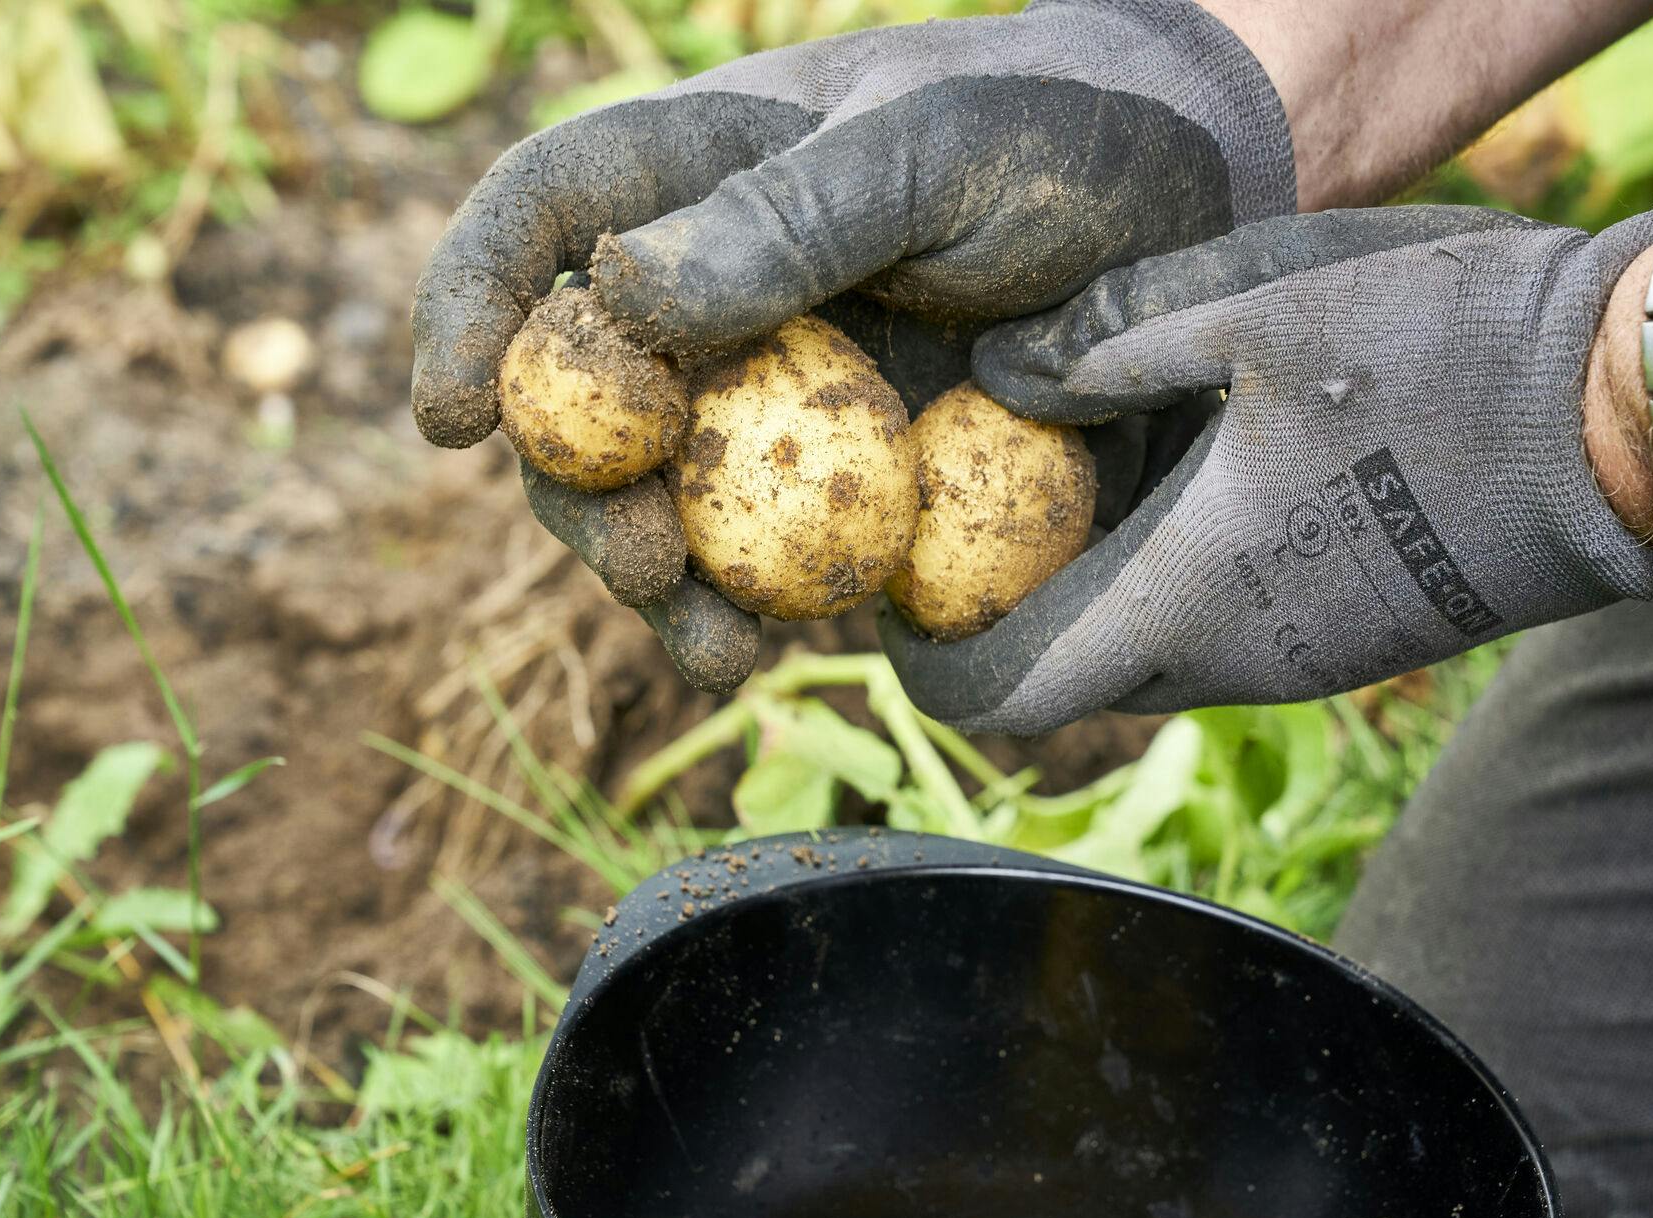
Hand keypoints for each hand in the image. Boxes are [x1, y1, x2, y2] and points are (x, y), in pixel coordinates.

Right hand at [411, 0, 1292, 691]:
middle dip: (579, 487)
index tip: (448, 415)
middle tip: (635, 555)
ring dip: (656, 576)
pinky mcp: (852, 471)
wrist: (1205, 207)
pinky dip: (750, 605)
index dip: (469, 304)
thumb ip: (787, 219)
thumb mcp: (936, 150)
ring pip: (663, 492)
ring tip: (706, 642)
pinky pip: (769, 548)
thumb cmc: (1064, 134)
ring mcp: (782, 390)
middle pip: (582, 391)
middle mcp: (719, 289)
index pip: (542, 215)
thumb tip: (622, 300)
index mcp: (705, 173)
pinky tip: (761, 648)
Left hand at [879, 204, 1652, 733]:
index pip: (1009, 697)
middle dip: (1004, 621)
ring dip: (1090, 595)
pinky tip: (1179, 484)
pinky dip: (1165, 586)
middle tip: (974, 519)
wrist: (1626, 420)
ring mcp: (1299, 661)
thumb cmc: (1442, 351)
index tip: (894, 603)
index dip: (930, 667)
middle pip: (1069, 681)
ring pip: (1144, 658)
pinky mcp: (1349, 638)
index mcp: (1190, 596)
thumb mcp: (1251, 311)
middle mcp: (1234, 659)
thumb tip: (997, 374)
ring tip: (1073, 481)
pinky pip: (1217, 635)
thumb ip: (1104, 345)